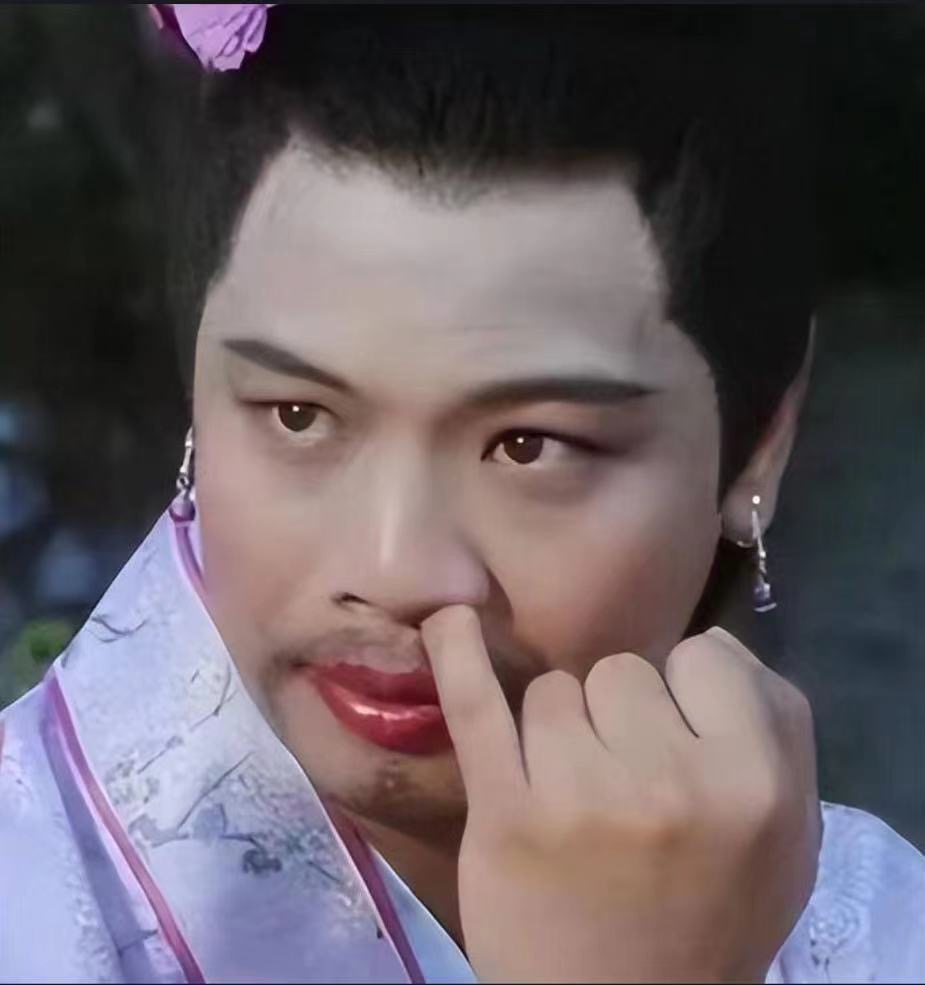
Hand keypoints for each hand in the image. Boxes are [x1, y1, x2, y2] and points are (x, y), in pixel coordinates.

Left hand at [421, 608, 820, 983]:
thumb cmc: (714, 916)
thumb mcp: (789, 833)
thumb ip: (775, 725)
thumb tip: (708, 642)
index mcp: (754, 781)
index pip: (703, 656)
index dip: (687, 694)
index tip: (675, 739)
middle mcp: (671, 782)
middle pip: (621, 671)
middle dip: (620, 716)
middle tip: (622, 784)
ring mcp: (580, 794)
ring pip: (554, 690)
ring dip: (559, 730)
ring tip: (571, 795)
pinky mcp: (506, 812)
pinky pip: (476, 704)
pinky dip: (457, 653)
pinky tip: (449, 619)